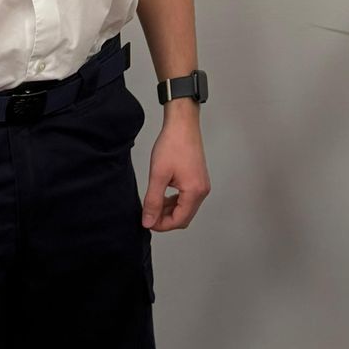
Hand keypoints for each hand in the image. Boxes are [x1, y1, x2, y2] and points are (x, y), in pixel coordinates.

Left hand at [142, 108, 210, 230]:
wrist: (183, 123)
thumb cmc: (172, 144)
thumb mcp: (158, 175)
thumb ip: (153, 201)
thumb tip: (148, 221)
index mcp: (194, 191)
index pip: (179, 220)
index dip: (161, 225)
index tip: (146, 220)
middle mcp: (202, 190)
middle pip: (184, 217)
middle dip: (166, 219)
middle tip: (148, 213)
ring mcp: (202, 184)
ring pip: (186, 208)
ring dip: (170, 210)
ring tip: (153, 204)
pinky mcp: (198, 178)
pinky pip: (187, 198)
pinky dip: (175, 201)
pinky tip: (162, 195)